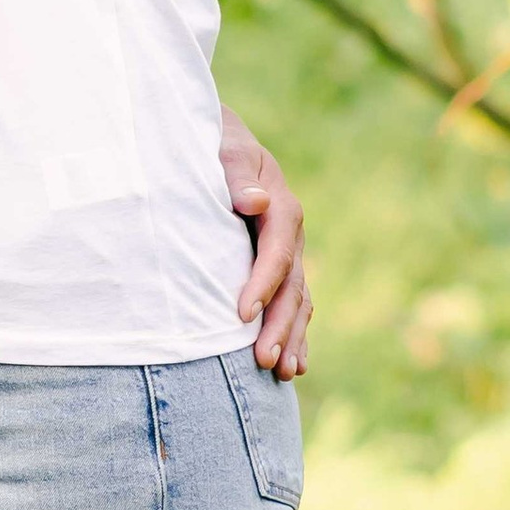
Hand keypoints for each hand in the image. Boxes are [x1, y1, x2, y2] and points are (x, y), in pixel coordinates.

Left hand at [218, 107, 310, 380]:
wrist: (218, 136)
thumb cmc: (212, 142)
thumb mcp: (222, 148)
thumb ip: (234, 172)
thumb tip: (254, 201)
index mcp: (280, 205)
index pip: (277, 250)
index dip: (262, 283)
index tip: (240, 314)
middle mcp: (289, 232)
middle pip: (292, 284)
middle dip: (279, 325)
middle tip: (264, 362)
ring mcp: (288, 250)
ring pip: (297, 299)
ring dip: (291, 337)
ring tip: (282, 373)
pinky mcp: (278, 265)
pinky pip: (293, 302)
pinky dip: (294, 333)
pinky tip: (294, 365)